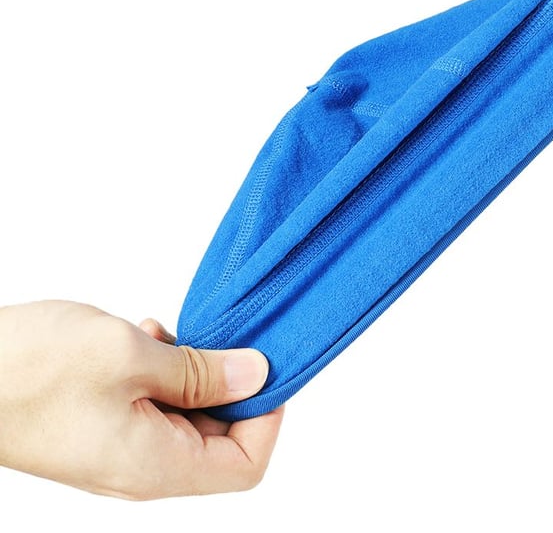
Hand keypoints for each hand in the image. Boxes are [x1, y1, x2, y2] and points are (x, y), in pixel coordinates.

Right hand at [0, 300, 282, 498]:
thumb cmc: (31, 368)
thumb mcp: (132, 357)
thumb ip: (201, 372)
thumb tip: (257, 376)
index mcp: (156, 466)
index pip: (245, 466)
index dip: (267, 417)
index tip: (265, 368)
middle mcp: (142, 468)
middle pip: (221, 442)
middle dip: (231, 388)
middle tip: (221, 340)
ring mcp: (121, 450)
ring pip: (190, 418)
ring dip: (194, 373)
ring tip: (172, 337)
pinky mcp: (104, 428)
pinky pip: (157, 406)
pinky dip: (165, 372)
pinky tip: (148, 338)